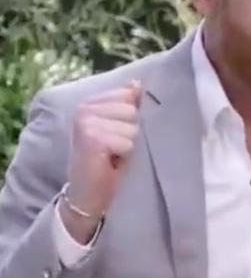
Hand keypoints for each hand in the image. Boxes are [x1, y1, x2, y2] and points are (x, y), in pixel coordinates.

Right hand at [63, 81, 142, 242]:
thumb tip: (138, 83)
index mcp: (90, 102)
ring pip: (133, 126)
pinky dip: (125, 155)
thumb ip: (128, 105)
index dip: (133, 117)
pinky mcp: (91, 137)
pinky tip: (110, 162)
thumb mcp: (120, 129)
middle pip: (133, 110)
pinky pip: (128, 142)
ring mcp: (85, 121)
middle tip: (116, 148)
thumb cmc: (107, 162)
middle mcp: (84, 108)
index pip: (129, 94)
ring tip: (114, 154)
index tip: (119, 133)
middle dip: (132, 132)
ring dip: (129, 145)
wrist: (87, 194)